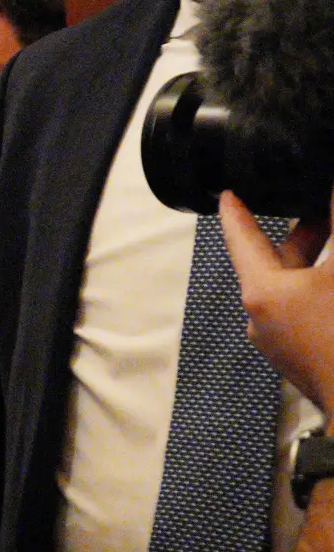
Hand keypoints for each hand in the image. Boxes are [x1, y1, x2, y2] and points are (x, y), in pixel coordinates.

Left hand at [222, 188, 333, 411]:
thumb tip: (327, 191)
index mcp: (264, 292)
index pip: (243, 239)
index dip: (238, 211)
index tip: (228, 192)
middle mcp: (266, 319)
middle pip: (277, 262)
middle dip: (302, 233)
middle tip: (317, 205)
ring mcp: (288, 344)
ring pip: (300, 289)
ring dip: (319, 262)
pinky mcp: (311, 359)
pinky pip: (314, 313)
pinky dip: (326, 290)